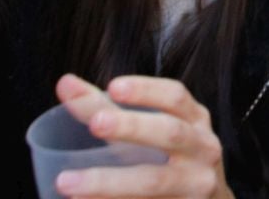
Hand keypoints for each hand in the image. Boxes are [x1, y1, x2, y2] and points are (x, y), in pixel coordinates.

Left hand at [51, 73, 232, 197]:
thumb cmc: (168, 161)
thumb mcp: (147, 132)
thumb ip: (106, 109)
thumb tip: (65, 83)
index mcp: (195, 120)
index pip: (175, 96)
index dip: (146, 90)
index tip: (112, 87)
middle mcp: (203, 149)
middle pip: (170, 133)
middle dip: (132, 127)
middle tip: (96, 123)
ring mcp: (198, 185)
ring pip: (154, 182)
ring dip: (108, 182)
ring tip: (67, 182)